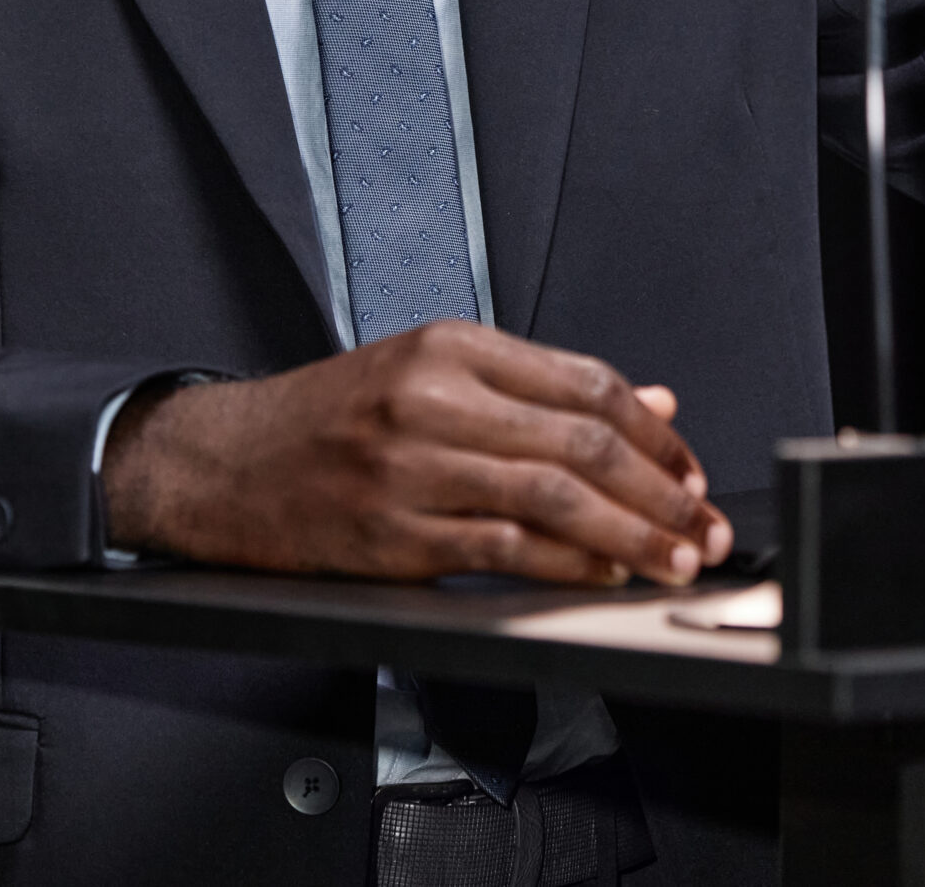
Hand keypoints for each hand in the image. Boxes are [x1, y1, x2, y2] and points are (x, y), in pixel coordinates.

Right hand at [100, 320, 733, 586]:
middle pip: (581, 441)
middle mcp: (433, 399)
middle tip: (704, 524)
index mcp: (451, 348)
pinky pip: (503, 552)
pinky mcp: (393, 537)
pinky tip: (603, 576)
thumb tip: (655, 402)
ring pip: (552, 498)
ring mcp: (411, 469)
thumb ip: (544, 389)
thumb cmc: (333, 418)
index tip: (693, 469)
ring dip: (631, 535)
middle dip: (661, 490)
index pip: (586, 383)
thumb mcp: (434, 373)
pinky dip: (566, 566)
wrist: (220, 464)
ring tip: (675, 558)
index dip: (655, 433)